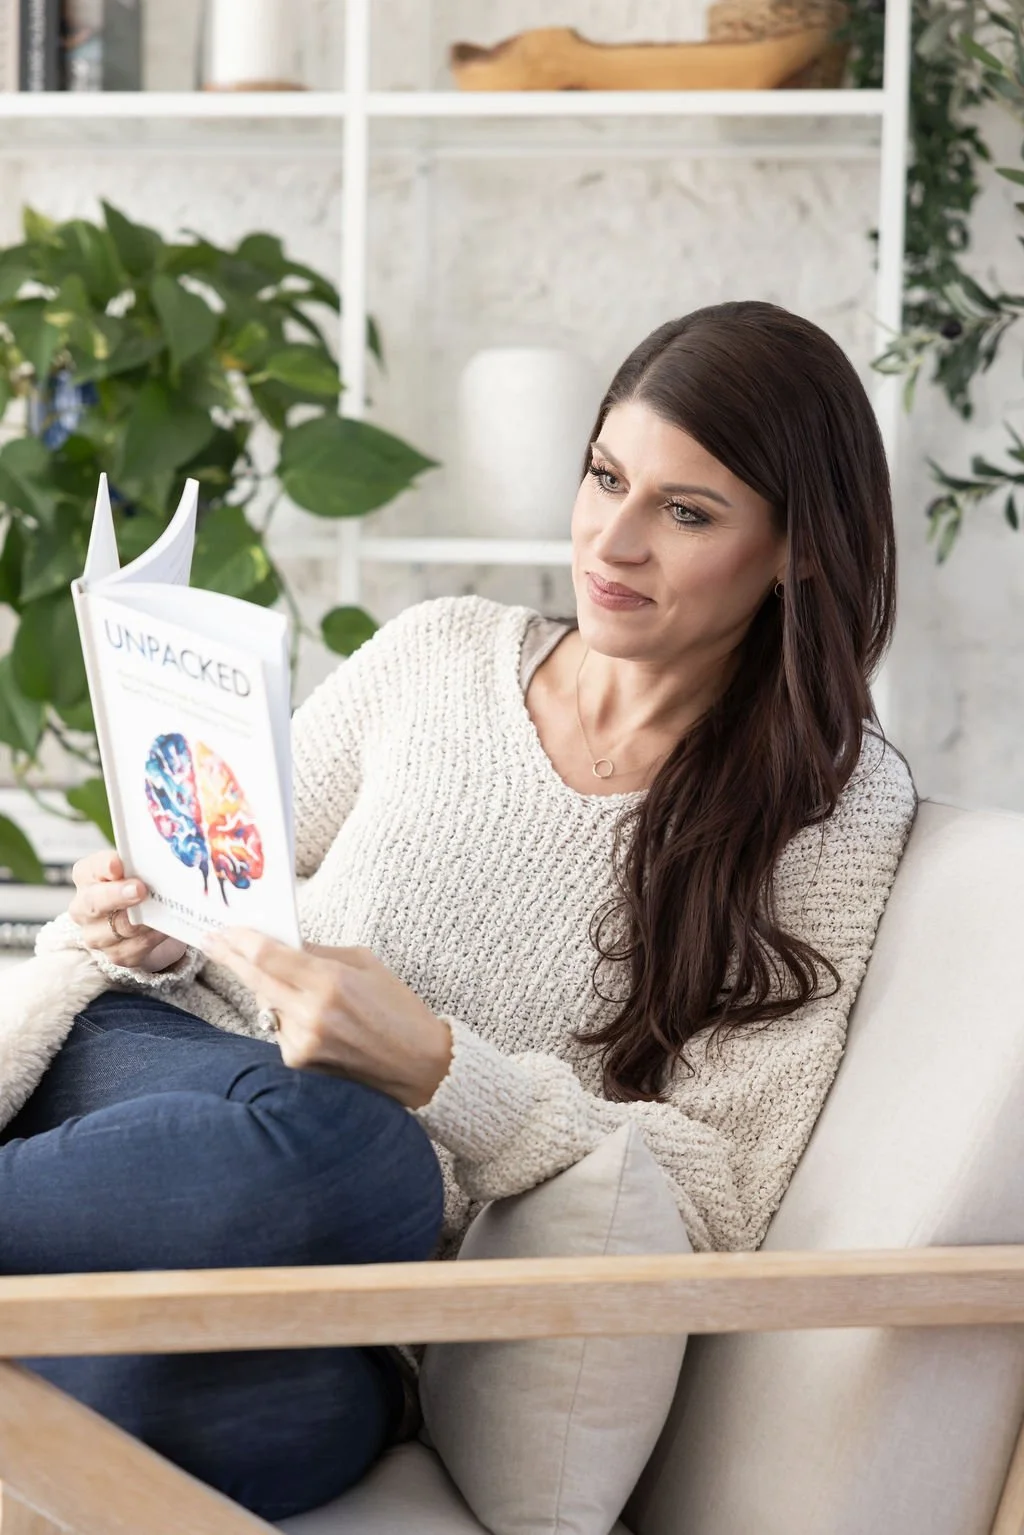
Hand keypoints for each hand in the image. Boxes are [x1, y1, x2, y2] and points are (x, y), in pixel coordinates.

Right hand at [68, 849, 188, 972]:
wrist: (143, 919)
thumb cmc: (137, 885)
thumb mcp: (134, 867)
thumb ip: (139, 862)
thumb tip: (155, 862)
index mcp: (86, 877)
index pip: (89, 869)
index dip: (104, 866)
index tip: (118, 864)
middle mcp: (84, 907)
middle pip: (95, 902)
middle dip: (118, 895)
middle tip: (140, 889)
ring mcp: (97, 935)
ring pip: (120, 927)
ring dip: (143, 919)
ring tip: (162, 909)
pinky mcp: (117, 955)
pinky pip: (137, 947)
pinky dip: (153, 936)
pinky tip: (165, 928)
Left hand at [201, 928, 452, 1109]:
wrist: (420, 1066)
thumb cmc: (399, 1009)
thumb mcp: (365, 965)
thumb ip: (318, 953)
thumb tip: (279, 941)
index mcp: (331, 982)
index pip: (268, 955)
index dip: (240, 940)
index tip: (223, 928)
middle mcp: (310, 1014)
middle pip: (254, 978)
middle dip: (230, 956)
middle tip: (211, 940)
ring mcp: (302, 1043)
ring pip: (265, 1004)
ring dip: (268, 990)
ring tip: (299, 988)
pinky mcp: (299, 1064)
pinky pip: (279, 1029)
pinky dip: (286, 1017)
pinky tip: (316, 1021)